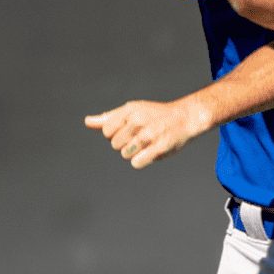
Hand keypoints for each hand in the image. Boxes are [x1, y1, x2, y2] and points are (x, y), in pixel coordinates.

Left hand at [83, 99, 211, 169]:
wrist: (186, 117)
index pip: (107, 131)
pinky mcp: (160, 147)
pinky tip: (151, 151)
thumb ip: (109, 118)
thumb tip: (88, 122)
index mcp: (130, 110)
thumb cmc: (155, 115)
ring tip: (147, 143)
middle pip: (115, 144)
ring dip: (134, 152)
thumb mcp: (132, 111)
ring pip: (125, 154)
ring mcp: (149, 134)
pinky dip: (142, 160)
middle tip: (141, 136)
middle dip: (125, 144)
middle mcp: (138, 120)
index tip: (129, 130)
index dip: (115, 134)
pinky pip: (136, 162)